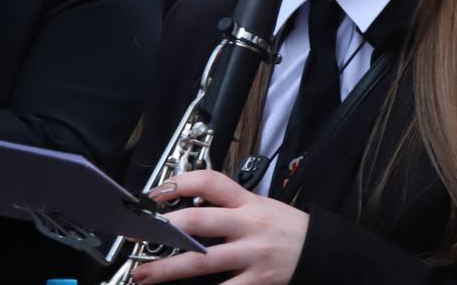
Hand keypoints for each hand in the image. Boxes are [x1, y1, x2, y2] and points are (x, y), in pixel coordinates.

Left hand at [132, 170, 308, 283]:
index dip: (178, 183)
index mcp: (248, 202)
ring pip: (201, 261)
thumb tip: (191, 204)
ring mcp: (251, 254)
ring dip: (165, 269)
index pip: (210, 181)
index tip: (154, 193)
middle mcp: (248, 225)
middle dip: (161, 229)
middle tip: (136, 234)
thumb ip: (231, 206)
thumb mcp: (263, 206)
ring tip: (142, 274)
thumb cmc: (288, 229)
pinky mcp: (256, 281)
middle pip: (197, 220)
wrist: (321, 252)